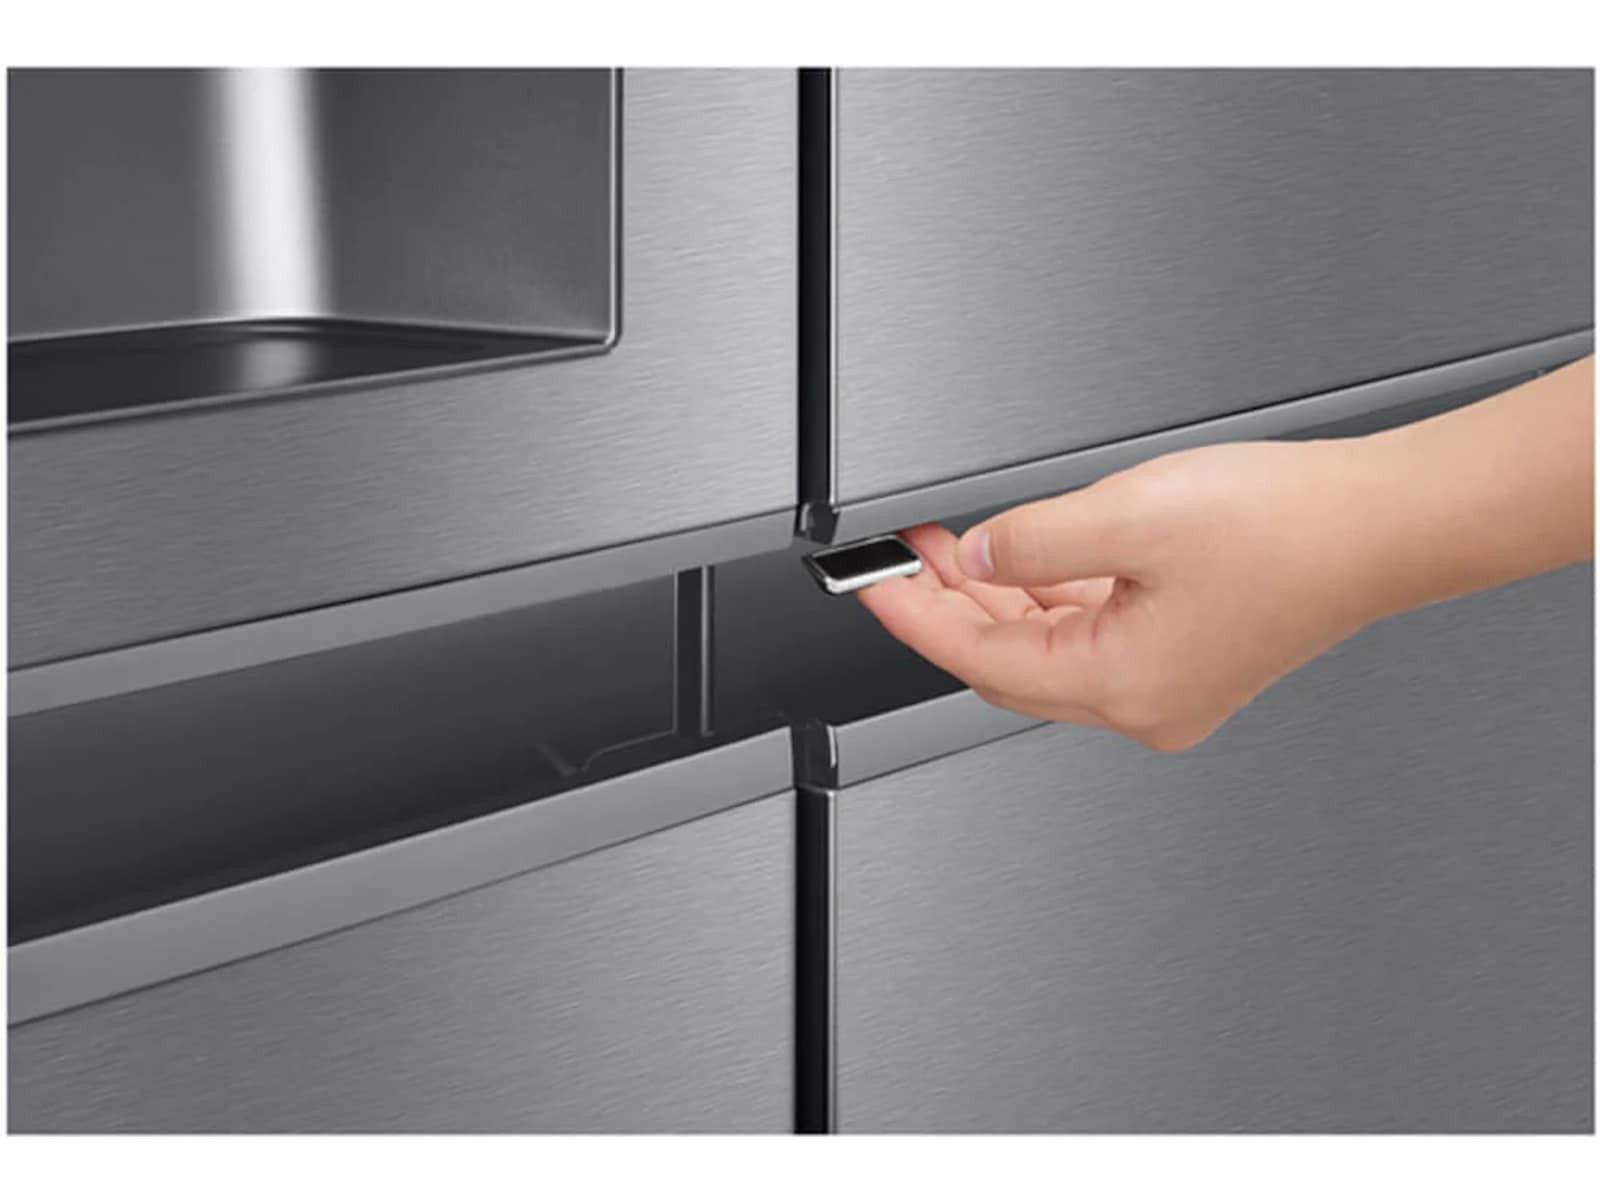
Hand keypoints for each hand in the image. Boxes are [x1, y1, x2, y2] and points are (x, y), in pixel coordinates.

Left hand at [858, 439, 1385, 751]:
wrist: (1381, 525)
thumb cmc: (1289, 529)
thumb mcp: (1129, 515)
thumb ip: (1033, 540)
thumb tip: (978, 554)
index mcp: (1121, 685)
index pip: (979, 656)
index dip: (913, 616)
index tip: (870, 586)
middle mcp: (1141, 703)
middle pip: (1009, 659)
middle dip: (953, 602)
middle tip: (911, 551)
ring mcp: (1166, 686)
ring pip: (1048, 644)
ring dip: (1000, 593)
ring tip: (958, 540)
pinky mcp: (1184, 658)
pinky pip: (1091, 632)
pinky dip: (1051, 593)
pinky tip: (1028, 553)